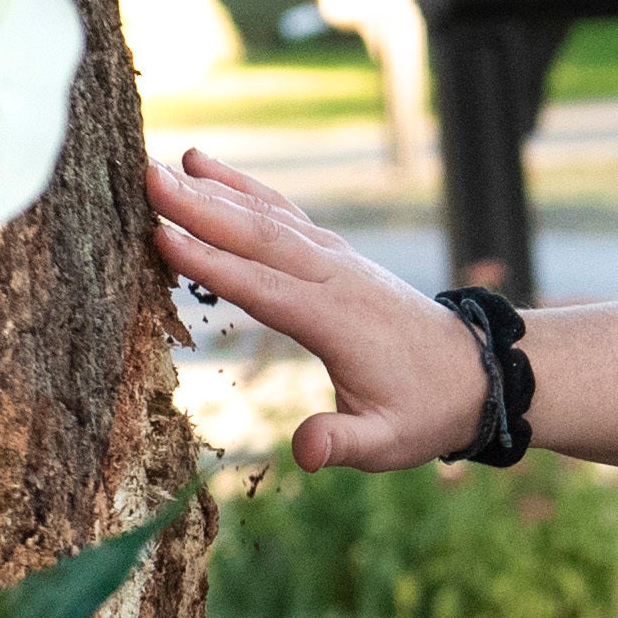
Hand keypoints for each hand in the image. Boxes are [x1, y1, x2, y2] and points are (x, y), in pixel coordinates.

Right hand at [147, 148, 491, 472]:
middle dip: (199, 208)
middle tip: (143, 179)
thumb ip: (345, 443)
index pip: (264, 287)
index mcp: (338, 320)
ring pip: (268, 216)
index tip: (160, 238)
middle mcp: (335, 276)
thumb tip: (307, 453)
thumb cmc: (425, 411)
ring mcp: (336, 258)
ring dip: (212, 190)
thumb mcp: (390, 442)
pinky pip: (282, 214)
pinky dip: (243, 189)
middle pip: (259, 236)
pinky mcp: (334, 253)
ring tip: (158, 165)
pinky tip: (206, 168)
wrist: (473, 371)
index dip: (212, 264)